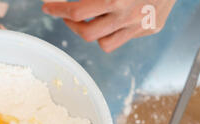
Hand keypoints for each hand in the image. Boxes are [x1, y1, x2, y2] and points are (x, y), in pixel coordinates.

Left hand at [42, 0, 176, 51]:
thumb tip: (66, 0)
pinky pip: (123, 38)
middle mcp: (128, 15)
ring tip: (87, 20)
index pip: (76, 11)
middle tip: (66, 15)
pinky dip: (113, 32)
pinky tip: (112, 19)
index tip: (48, 7)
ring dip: (91, 32)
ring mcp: (141, 25)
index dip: (58, 9)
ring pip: (104, 43)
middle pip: (86, 33)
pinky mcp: (151, 28)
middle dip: (71, 25)